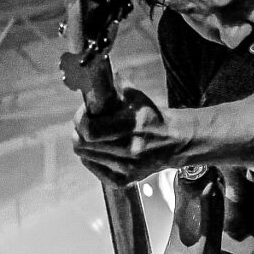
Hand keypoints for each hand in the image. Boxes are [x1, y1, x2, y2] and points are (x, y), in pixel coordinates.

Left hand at [72, 87, 189, 186]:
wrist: (174, 141)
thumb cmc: (152, 116)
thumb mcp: (136, 95)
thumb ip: (114, 85)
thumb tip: (93, 73)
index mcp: (133, 126)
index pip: (89, 130)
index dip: (80, 119)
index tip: (85, 113)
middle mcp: (130, 149)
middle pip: (83, 145)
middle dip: (79, 131)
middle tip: (86, 124)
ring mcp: (127, 168)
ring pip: (86, 156)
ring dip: (85, 144)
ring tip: (95, 136)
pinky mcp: (126, 180)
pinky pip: (96, 171)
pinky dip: (92, 159)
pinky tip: (100, 150)